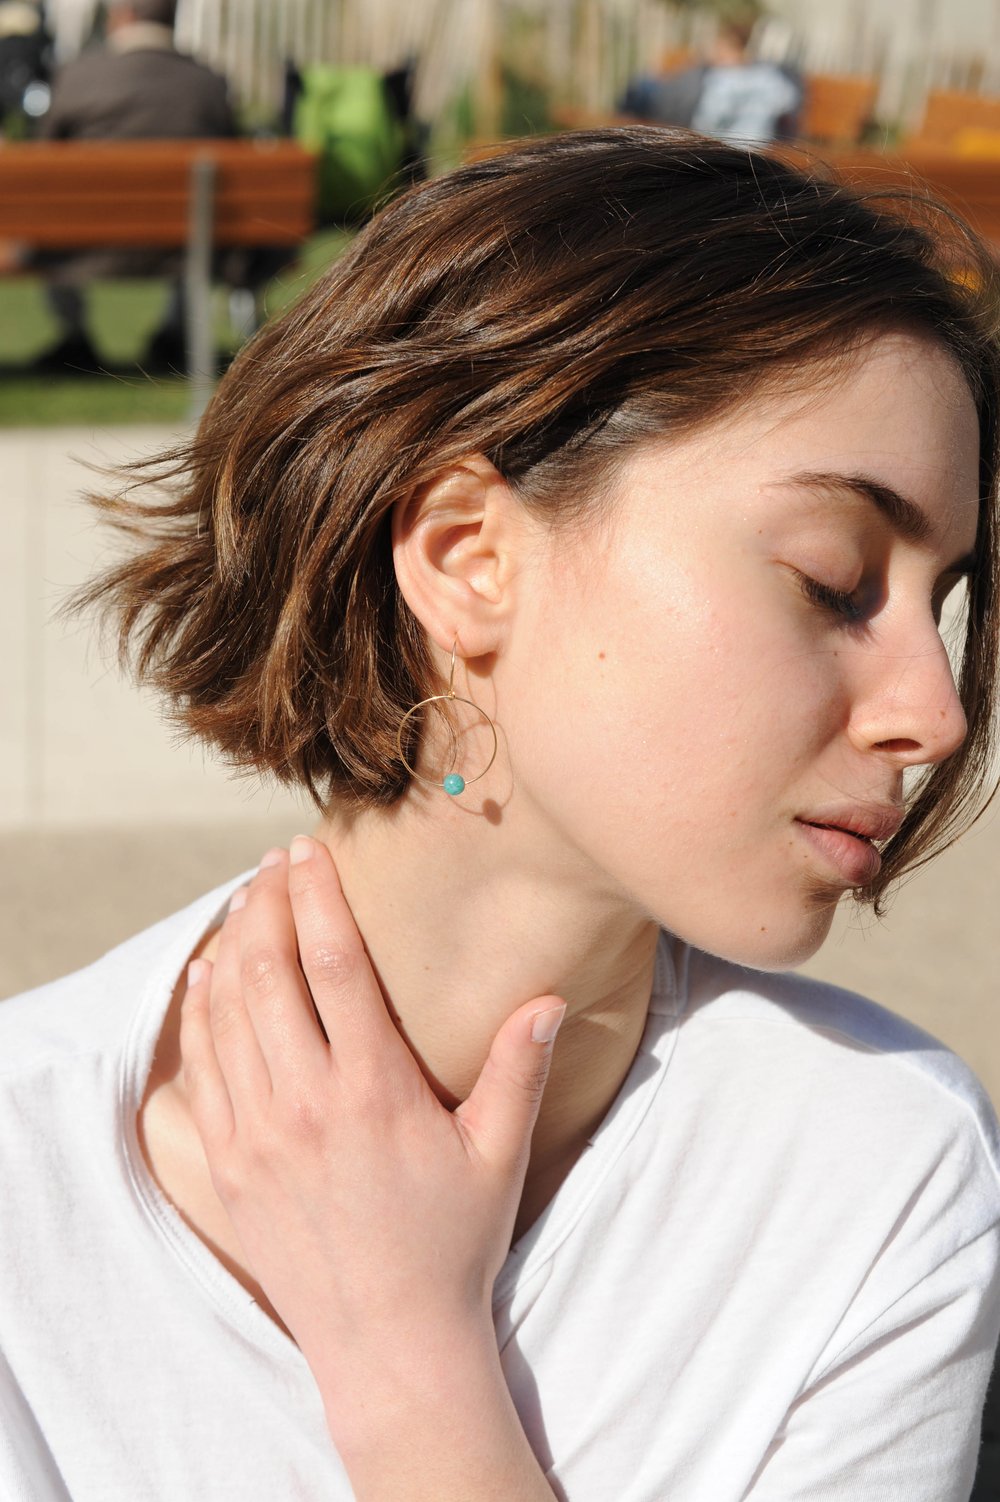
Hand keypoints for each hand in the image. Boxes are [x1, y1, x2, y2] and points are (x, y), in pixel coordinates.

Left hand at [179, 835, 565, 1461]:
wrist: (386, 1341)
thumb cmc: (452, 1244)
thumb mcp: (498, 1154)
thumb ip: (519, 1069)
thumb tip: (548, 997)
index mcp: (373, 1091)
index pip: (334, 965)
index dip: (318, 897)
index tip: (309, 851)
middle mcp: (304, 1104)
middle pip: (268, 972)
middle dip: (266, 904)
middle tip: (276, 864)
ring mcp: (255, 1135)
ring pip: (226, 1013)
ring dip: (231, 946)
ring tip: (246, 903)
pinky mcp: (227, 1164)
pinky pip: (201, 1067)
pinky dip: (201, 1012)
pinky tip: (211, 977)